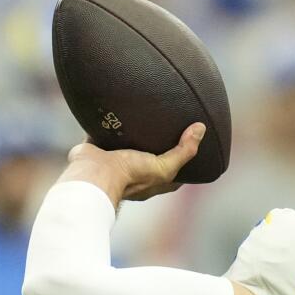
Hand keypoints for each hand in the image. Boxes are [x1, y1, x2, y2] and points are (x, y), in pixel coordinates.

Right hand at [59, 122, 204, 203]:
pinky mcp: (100, 150)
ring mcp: (117, 163)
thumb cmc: (130, 176)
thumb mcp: (164, 167)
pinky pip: (106, 135)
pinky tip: (116, 112)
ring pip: (129, 146)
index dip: (184, 162)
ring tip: (144, 117)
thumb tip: (201, 129)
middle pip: (152, 158)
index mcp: (153, 182)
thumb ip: (183, 151)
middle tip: (168, 126)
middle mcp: (136, 174)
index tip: (192, 145)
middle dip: (158, 146)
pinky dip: (110, 126)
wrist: (94, 173)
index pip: (175, 173)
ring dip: (134, 135)